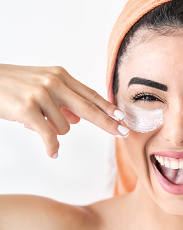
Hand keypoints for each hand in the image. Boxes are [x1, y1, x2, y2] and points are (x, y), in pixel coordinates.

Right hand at [0, 64, 128, 157]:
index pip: (90, 94)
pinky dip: (52, 147)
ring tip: (36, 123)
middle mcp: (54, 82)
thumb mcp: (39, 87)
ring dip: (54, 131)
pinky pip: (49, 135)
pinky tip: (53, 153)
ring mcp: (41, 95)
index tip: (123, 117)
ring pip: (65, 126)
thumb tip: (78, 120)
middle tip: (123, 132)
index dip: (108, 107)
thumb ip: (61, 101)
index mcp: (60, 76)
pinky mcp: (28, 109)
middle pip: (89, 108)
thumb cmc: (11, 87)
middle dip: (108, 122)